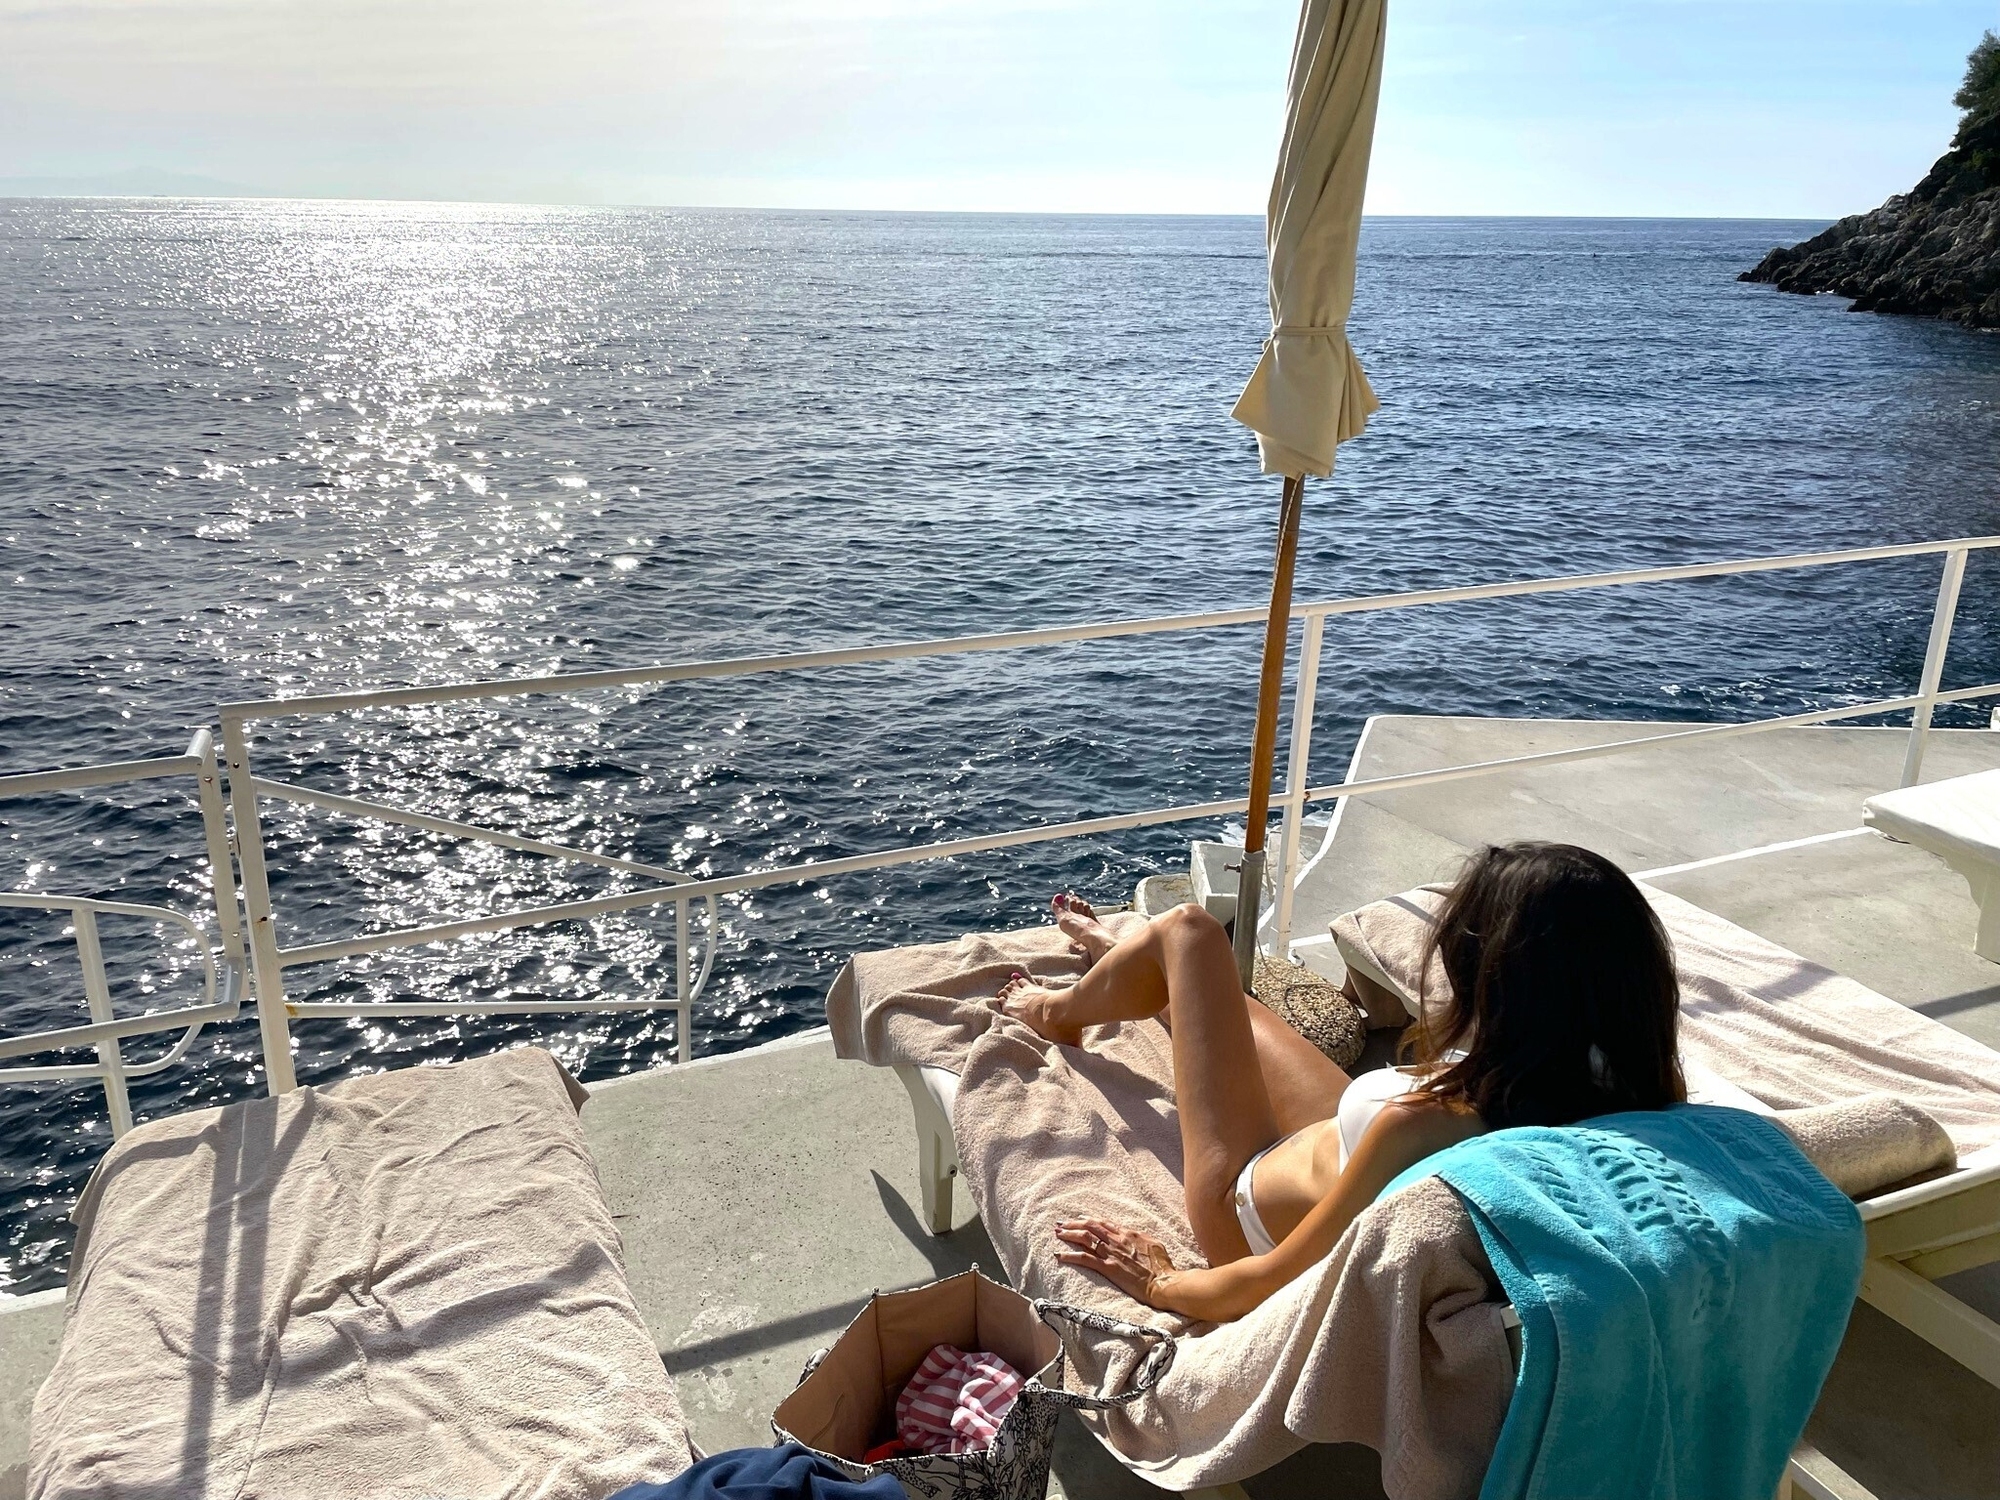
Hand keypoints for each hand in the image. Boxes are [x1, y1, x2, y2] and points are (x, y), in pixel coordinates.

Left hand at [1054, 1218, 1182, 1308]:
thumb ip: (1141, 1239)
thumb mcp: (1154, 1245)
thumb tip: (1134, 1236)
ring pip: (1085, 1238)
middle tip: (1061, 1223)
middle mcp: (1118, 1240)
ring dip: (1069, 1234)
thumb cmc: (1163, 1267)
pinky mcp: (1108, 1268)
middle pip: (1091, 1226)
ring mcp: (1112, 1253)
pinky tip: (1059, 1255)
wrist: (1163, 1282)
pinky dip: (1070, 1255)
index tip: (1079, 1219)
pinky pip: (1085, 1259)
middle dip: (1074, 1223)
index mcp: (1129, 1233)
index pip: (1104, 1223)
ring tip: (1057, 1233)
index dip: (1089, 1220)